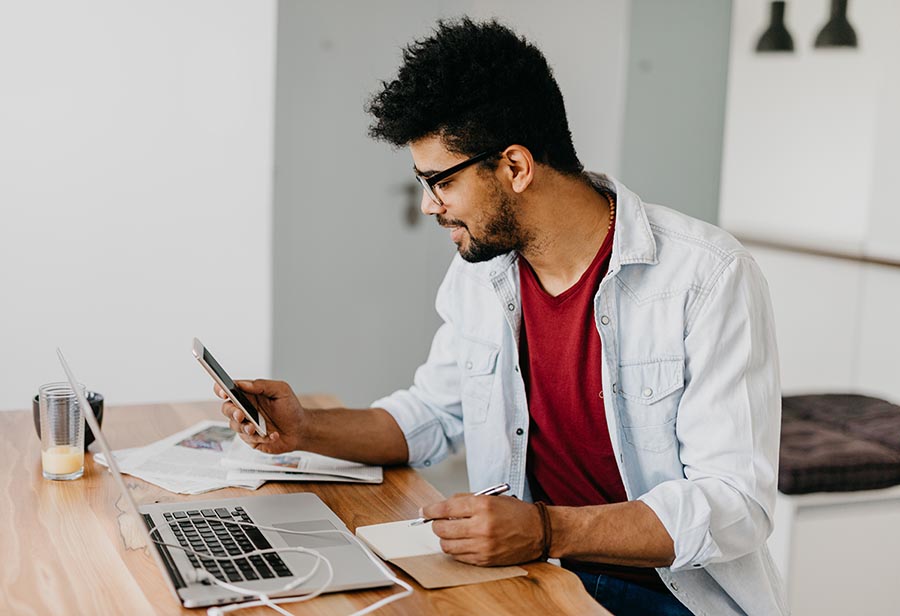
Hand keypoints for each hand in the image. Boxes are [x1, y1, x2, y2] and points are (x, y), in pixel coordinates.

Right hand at [216, 379, 304, 453]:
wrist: (300, 429)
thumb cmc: (291, 408)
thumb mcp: (281, 390)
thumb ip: (262, 385)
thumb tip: (244, 384)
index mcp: (249, 395)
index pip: (228, 390)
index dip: (221, 390)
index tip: (224, 392)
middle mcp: (245, 409)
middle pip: (226, 408)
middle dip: (231, 411)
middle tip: (241, 414)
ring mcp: (246, 424)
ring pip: (234, 426)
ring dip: (244, 427)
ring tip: (256, 428)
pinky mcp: (251, 439)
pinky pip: (249, 439)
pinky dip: (261, 437)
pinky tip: (273, 435)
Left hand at [423, 494, 543, 565]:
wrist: (539, 531)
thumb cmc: (516, 512)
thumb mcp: (492, 497)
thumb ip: (466, 500)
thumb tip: (442, 507)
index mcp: (483, 505)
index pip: (446, 508)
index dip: (430, 510)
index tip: (424, 511)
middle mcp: (482, 525)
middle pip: (442, 529)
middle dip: (436, 525)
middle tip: (438, 523)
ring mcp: (483, 545)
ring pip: (448, 546)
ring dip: (444, 539)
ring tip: (451, 533)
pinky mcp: (485, 559)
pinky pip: (459, 557)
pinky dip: (456, 550)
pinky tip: (462, 543)